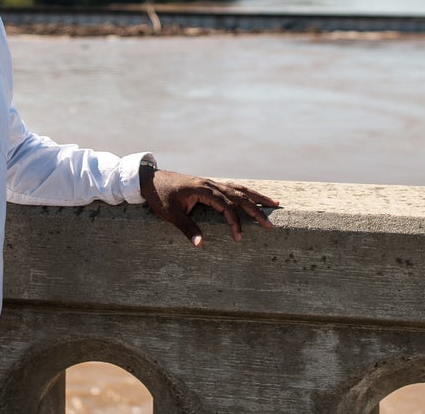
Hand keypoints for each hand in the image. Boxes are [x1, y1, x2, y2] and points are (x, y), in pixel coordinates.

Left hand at [140, 166, 277, 246]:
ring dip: (256, 197)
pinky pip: (232, 188)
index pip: (226, 206)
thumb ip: (187, 228)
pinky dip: (245, 193)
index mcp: (203, 189)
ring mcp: (211, 183)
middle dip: (256, 209)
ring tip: (274, 203)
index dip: (235, 222)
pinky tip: (253, 198)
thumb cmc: (160, 196)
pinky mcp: (209, 185)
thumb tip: (200, 244)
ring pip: (239, 189)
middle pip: (239, 195)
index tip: (238, 238)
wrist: (150, 179)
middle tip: (270, 223)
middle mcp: (211, 183)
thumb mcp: (171, 214)